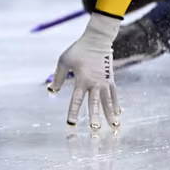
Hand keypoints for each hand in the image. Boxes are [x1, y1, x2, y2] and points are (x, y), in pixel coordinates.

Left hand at [48, 13, 121, 129]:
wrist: (96, 40)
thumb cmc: (78, 50)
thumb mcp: (64, 61)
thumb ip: (58, 77)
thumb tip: (51, 91)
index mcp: (82, 79)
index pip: (76, 99)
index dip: (73, 111)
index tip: (71, 123)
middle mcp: (94, 83)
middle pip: (94, 103)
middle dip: (95, 116)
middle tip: (95, 129)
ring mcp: (105, 81)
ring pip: (107, 101)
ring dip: (110, 114)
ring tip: (114, 126)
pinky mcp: (111, 79)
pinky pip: (114, 94)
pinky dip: (116, 104)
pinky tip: (118, 113)